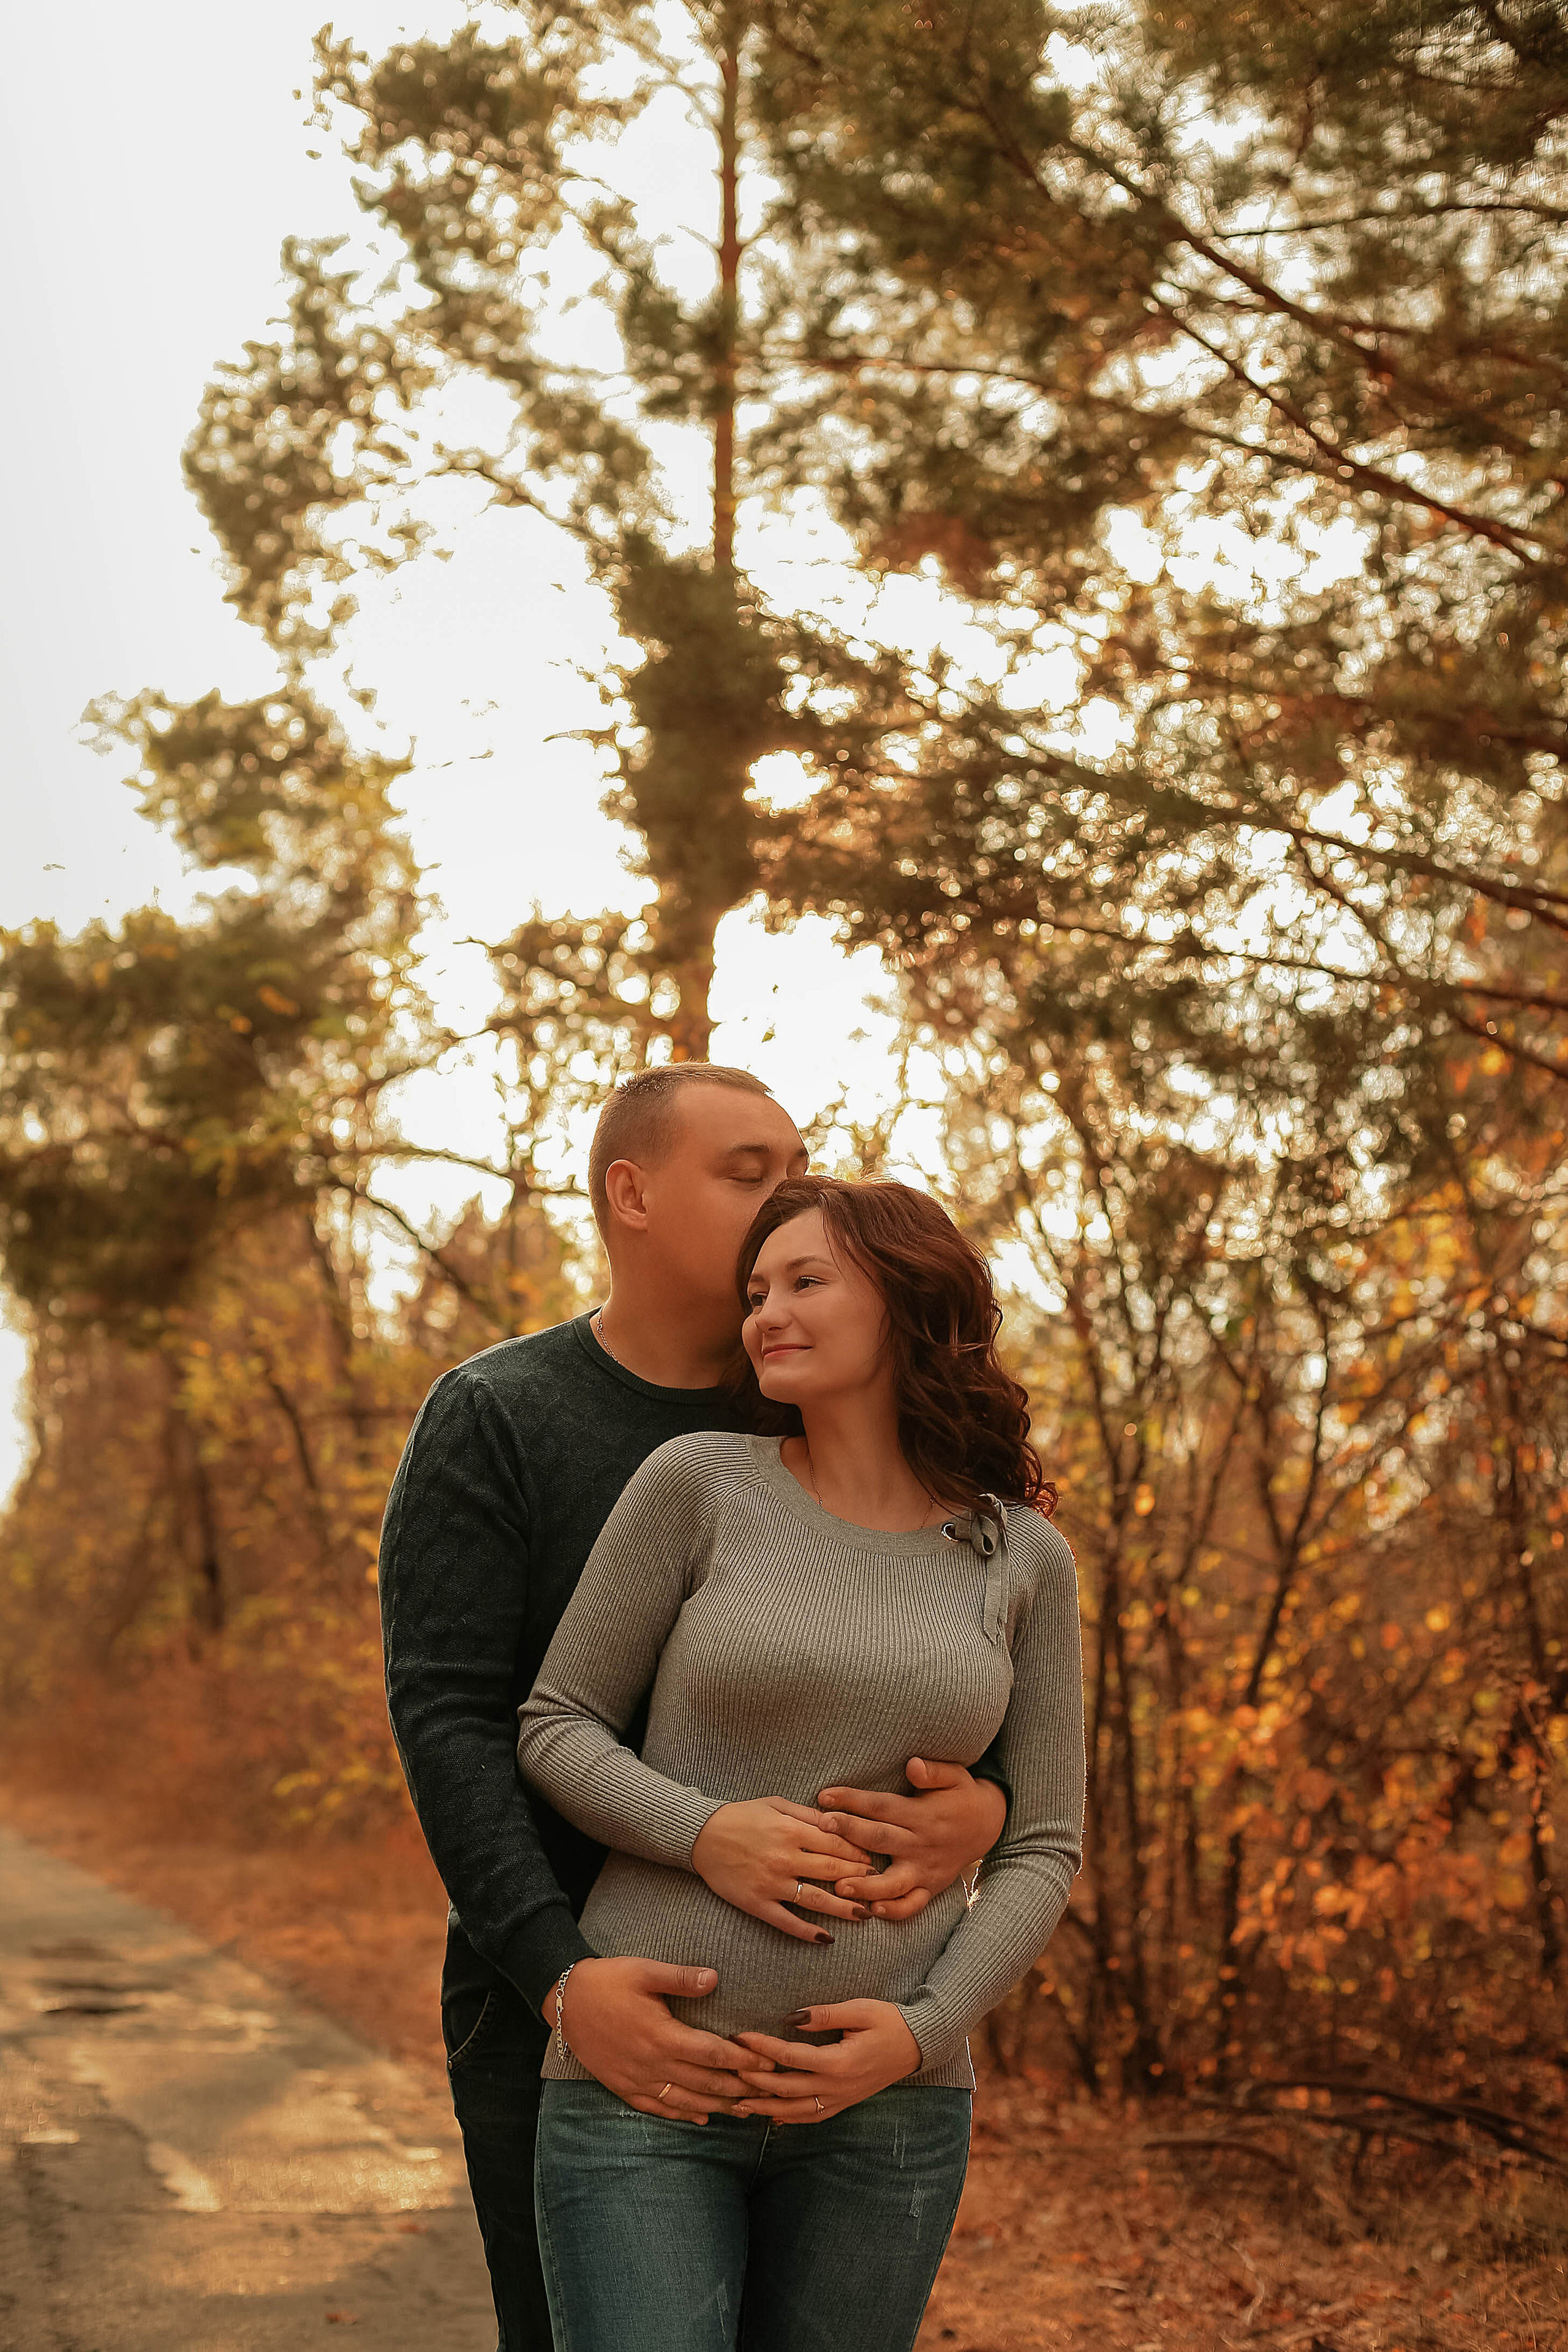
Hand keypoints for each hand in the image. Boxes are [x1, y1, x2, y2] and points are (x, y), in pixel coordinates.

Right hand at [559, 1956, 771, 2122]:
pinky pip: (658, 2109)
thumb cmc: (608, 1981)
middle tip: (767, 2093)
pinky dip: (683, 2116)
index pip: (713, 2054)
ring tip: (744, 2110)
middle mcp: (653, 2064)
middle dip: (739, 2089)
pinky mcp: (624, 2087)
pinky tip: (701, 2118)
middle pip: (705, 2084)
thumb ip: (681, 1977)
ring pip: (686, 2102)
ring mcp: (638, 2080)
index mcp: (662, 2035)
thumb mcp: (644, 1971)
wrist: (565, 2001)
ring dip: (717, 2107)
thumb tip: (715, 1978)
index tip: (768, 2064)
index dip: (743, 2061)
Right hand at [691, 1798, 875, 1940]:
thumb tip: (837, 1821)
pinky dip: (808, 1932)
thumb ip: (807, 1814)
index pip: (835, 1843)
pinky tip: (826, 1938)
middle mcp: (785, 1858)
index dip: (858, 1851)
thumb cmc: (740, 1816)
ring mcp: (772, 1884)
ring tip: (865, 1914)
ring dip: (844, 1908)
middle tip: (879, 1885)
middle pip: (832, 1870)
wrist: (701, 1836)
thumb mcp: (775, 1804)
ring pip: (816, 1899)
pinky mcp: (757, 1904)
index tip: (873, 1859)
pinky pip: (787, 1922)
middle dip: (859, 1878)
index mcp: (791, 1830)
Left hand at [732, 1999, 921, 2122]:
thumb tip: (790, 2016)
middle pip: (786, 2089)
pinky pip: (811, 2117)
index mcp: (838, 2062)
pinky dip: (788, 2118)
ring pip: (795, 2111)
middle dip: (754, 2079)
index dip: (761, 2047)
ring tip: (737, 2103)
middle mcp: (836, 2087)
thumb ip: (825, 2014)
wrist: (919, 2045)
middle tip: (727, 2069)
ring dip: (764, 2107)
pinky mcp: (844, 2103)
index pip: (790, 2057)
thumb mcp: (860, 2009)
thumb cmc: (890, 2022)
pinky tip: (771, 2116)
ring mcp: (840, 2099)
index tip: (739, 2036)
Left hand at [817, 1758, 1007, 1919]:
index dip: (852, 1800)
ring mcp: (926, 1869)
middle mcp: (921, 1843)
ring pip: (893, 1882)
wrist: (990, 1824)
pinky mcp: (931, 1887)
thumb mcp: (956, 1775)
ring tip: (839, 1886)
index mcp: (922, 1814)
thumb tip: (912, 1765)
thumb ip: (934, 1770)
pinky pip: (913, 1905)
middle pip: (881, 1839)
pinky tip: (872, 1911)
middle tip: (822, 1828)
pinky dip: (895, 1911)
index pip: (881, 1806)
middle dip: (850, 1833)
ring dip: (866, 1885)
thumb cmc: (962, 1795)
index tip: (824, 1796)